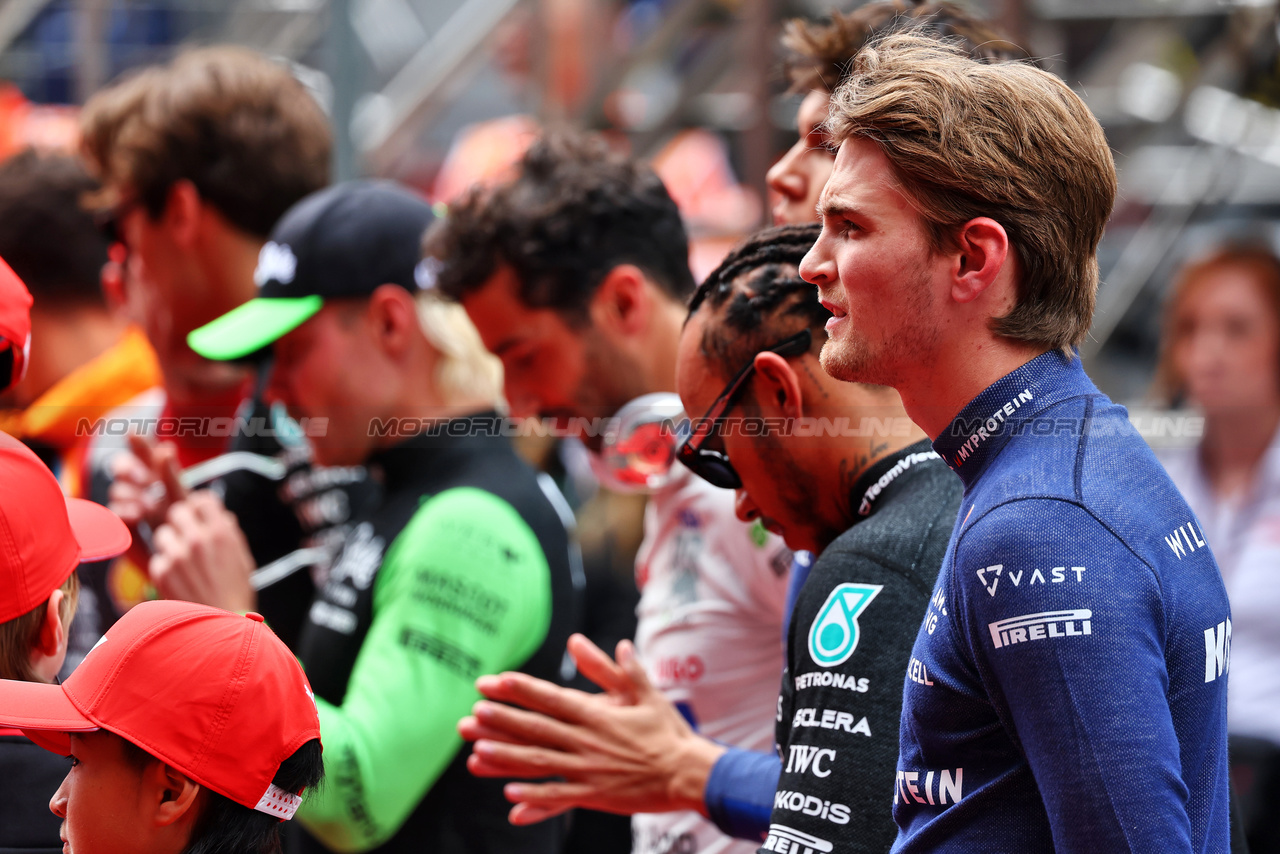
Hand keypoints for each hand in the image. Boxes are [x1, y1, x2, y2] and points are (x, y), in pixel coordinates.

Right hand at [107, 434, 186, 565]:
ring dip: (131, 493)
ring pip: (119, 490)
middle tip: (144, 479)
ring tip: (148, 504)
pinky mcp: (122, 527)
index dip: (138, 443)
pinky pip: (116, 513)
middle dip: (130, 470)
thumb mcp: (183, 498)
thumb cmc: (189, 526)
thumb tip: (164, 447)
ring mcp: (129, 507)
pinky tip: (136, 514)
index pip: (144, 455)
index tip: (133, 433)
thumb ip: (171, 475)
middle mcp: (141, 489)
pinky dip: (125, 511)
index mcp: (158, 477)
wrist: (186, 560)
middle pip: (123, 468)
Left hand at [150, 491, 256, 612]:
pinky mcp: (162, 573)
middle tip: (187, 537)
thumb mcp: (243, 557)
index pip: (202, 499)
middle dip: (182, 522)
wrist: (224, 626)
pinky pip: (157, 558)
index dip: (200, 507)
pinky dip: (165, 567)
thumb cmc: (237, 592)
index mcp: (222, 532)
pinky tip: (179, 580)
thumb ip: (229, 532)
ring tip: (183, 561)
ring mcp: (177, 555)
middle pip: (177, 511)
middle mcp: (198, 539)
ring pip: (163, 534)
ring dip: (170, 544)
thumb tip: (220, 515)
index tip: (200, 516)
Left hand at [457, 634, 725, 824]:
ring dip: (507, 759)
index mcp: (598, 714)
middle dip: (502, 721)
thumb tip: (597, 643)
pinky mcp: (595, 794)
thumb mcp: (645, 693)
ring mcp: (589, 769)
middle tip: (472, 715)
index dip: (522, 689)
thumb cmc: (668, 731)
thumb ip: (618, 668)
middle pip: (538, 729)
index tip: (494, 681)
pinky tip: (510, 798)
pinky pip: (559, 797)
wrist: (689, 773)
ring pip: (540, 763)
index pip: (552, 698)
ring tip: (477, 754)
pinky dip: (535, 798)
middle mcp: (588, 740)